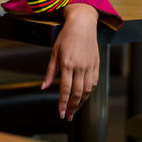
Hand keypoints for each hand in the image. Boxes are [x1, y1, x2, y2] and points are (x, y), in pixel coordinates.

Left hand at [42, 4, 98, 120]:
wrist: (83, 24)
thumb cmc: (65, 37)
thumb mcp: (54, 52)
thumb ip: (50, 72)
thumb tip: (44, 87)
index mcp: (67, 64)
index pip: (65, 89)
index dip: (63, 104)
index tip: (61, 114)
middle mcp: (80, 67)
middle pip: (77, 93)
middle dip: (72, 107)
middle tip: (68, 116)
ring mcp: (90, 66)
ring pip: (87, 91)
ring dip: (81, 103)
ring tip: (75, 110)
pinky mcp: (97, 65)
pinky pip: (94, 83)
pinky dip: (89, 93)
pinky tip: (83, 97)